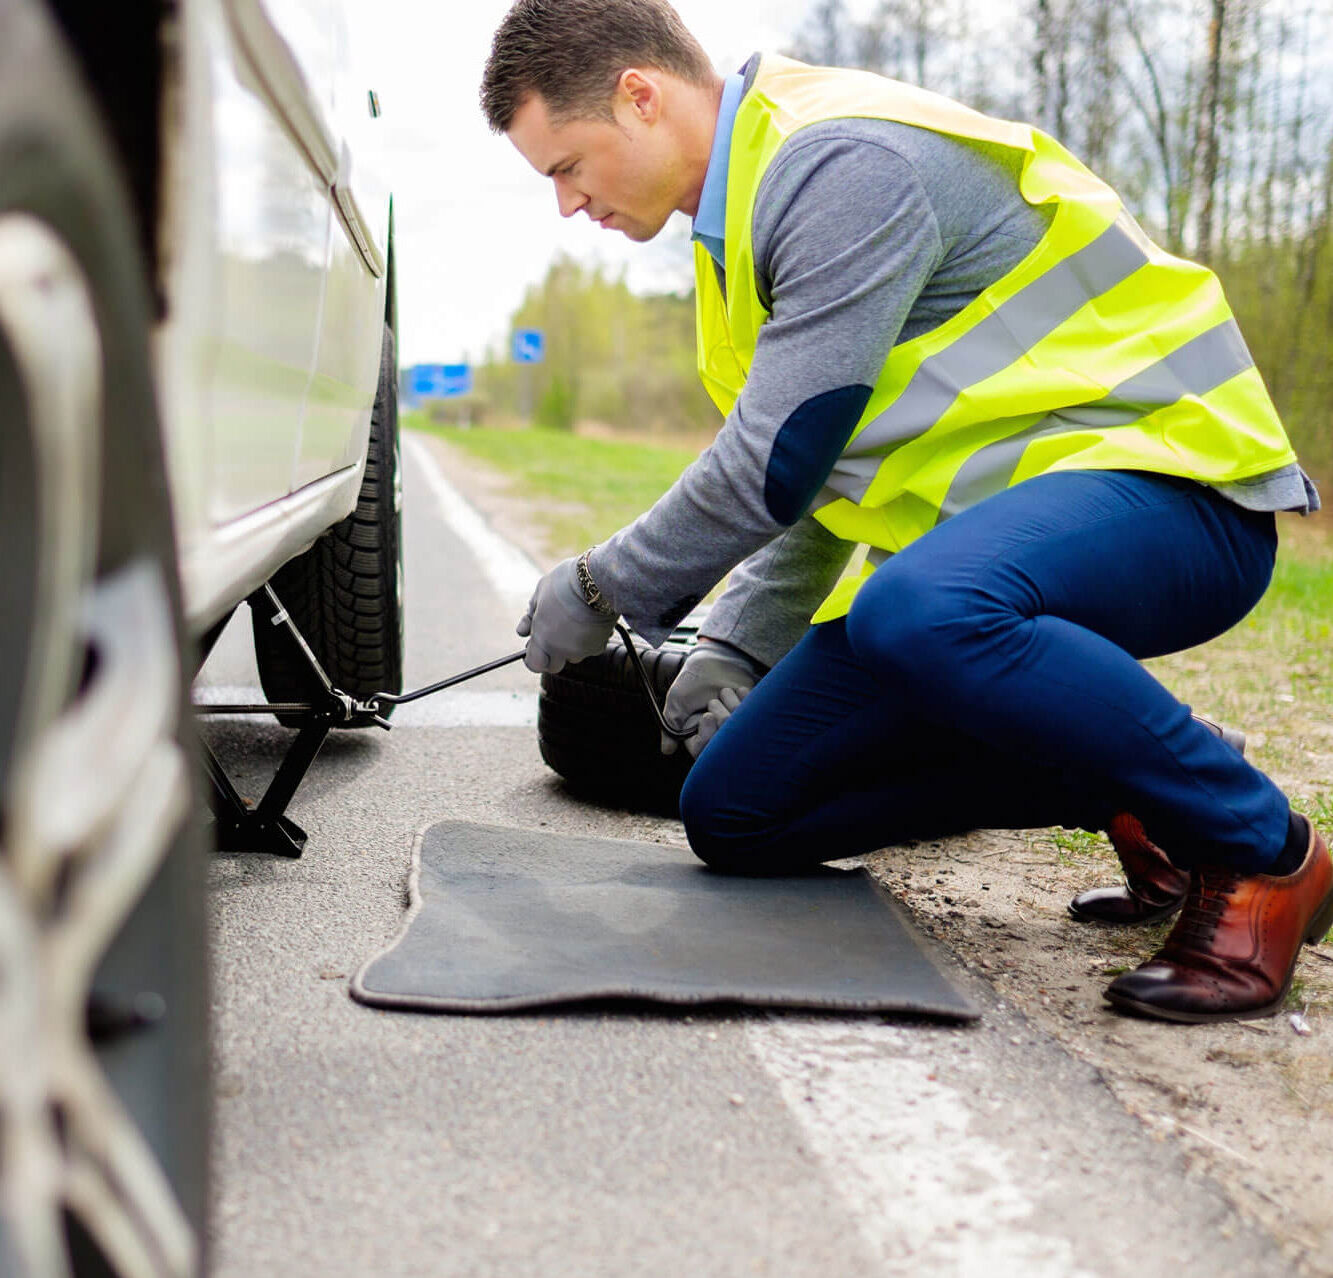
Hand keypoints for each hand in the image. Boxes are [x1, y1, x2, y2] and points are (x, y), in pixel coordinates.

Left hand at [517, 557, 616, 673]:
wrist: (598, 581)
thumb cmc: (566, 583)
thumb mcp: (540, 593)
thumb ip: (530, 615)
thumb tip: (523, 630)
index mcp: (544, 638)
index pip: (534, 664)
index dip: (531, 658)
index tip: (531, 649)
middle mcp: (562, 650)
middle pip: (554, 665)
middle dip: (550, 654)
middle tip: (550, 636)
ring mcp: (582, 649)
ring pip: (573, 656)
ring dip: (569, 646)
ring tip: (571, 624)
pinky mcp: (599, 645)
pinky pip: (589, 648)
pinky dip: (586, 640)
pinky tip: (586, 624)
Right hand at [661, 640, 763, 757]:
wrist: (713, 660)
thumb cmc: (692, 682)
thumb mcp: (676, 702)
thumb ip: (671, 726)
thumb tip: (667, 750)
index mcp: (699, 737)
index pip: (704, 751)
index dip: (707, 736)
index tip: (708, 716)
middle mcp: (719, 736)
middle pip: (725, 742)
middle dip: (720, 718)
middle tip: (713, 701)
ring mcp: (737, 726)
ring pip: (740, 727)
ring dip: (730, 704)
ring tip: (724, 691)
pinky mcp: (753, 715)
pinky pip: (754, 715)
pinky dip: (745, 699)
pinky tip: (738, 690)